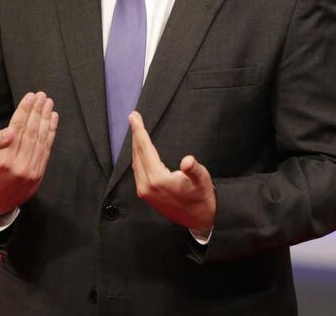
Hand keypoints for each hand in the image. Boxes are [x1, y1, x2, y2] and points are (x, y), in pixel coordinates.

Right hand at [0, 92, 58, 217]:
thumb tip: (11, 129)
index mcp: (4, 159)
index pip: (17, 128)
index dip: (25, 110)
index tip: (30, 96)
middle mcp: (20, 164)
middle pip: (31, 131)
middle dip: (37, 110)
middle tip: (42, 95)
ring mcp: (31, 170)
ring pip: (41, 138)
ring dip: (46, 118)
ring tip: (49, 103)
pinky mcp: (39, 174)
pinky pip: (47, 149)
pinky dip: (51, 132)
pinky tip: (53, 119)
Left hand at [129, 111, 215, 231]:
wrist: (200, 219)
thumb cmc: (202, 196)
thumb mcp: (201, 180)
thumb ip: (194, 169)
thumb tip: (188, 161)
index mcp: (157, 179)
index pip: (145, 149)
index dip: (139, 131)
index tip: (134, 116)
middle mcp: (146, 186)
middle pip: (137, 154)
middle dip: (135, 135)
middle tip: (133, 117)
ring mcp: (144, 192)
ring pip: (136, 163)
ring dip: (136, 145)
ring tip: (136, 130)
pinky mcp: (146, 195)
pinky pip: (138, 171)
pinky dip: (138, 157)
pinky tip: (140, 151)